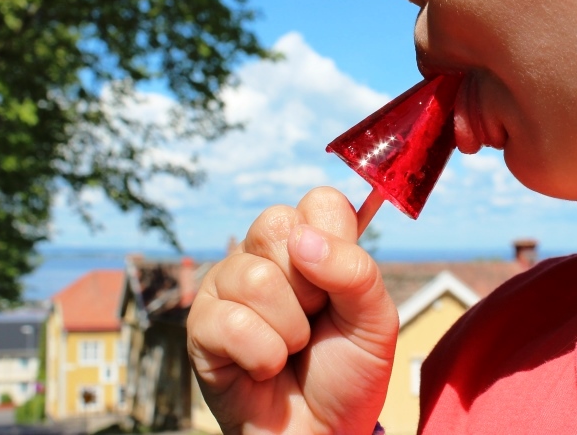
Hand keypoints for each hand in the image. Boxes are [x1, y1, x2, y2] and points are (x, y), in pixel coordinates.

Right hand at [186, 187, 398, 434]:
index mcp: (310, 243)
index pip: (319, 201)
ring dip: (288, 330)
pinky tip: (265, 369)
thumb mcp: (375, 322)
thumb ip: (355, 272)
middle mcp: (264, 256)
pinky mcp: (202, 327)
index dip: (336, 242)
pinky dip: (262, 357)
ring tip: (292, 350)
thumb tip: (303, 239)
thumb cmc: (347, 374)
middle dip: (309, 287)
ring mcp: (228, 287)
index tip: (341, 288)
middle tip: (315, 320)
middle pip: (276, 224)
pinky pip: (231, 323)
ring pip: (253, 277)